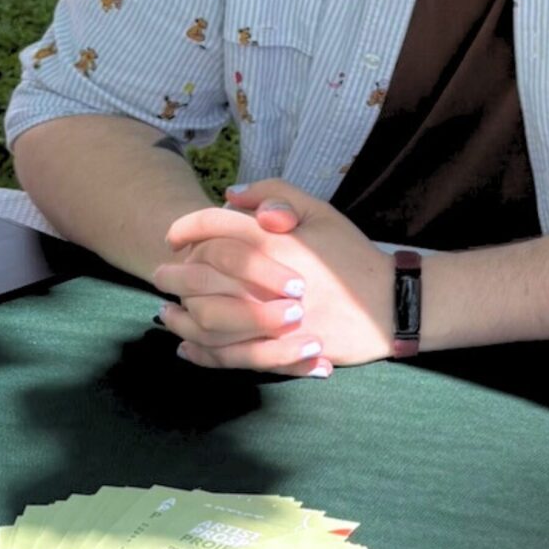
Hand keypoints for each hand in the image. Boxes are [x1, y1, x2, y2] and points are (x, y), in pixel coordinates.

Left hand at [154, 180, 394, 375]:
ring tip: (166, 313)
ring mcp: (270, 320)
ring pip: (206, 320)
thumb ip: (275, 193)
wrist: (387, 304)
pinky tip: (187, 347)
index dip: (187, 227)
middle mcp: (265, 279)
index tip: (174, 236)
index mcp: (275, 240)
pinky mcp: (278, 351)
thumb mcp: (320, 211)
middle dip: (173, 274)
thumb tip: (228, 195)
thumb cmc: (351, 255)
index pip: (214, 227)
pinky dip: (201, 353)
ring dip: (179, 317)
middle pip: (200, 275)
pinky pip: (227, 355)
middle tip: (161, 275)